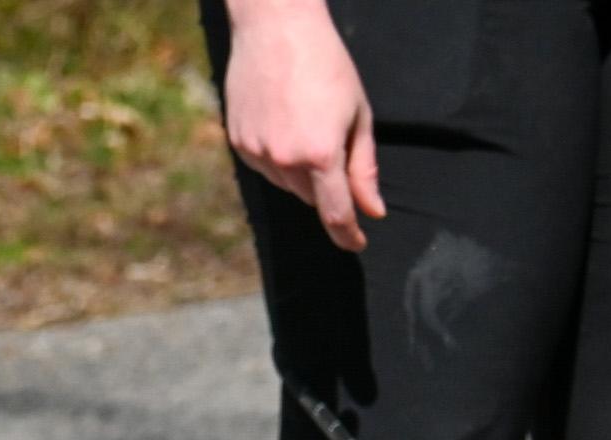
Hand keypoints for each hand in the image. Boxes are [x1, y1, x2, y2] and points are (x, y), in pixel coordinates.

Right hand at [223, 0, 383, 251]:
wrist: (274, 26)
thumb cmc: (327, 66)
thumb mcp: (358, 118)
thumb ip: (364, 170)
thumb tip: (373, 211)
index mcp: (320, 155)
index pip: (336, 214)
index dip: (348, 235)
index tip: (356, 243)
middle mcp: (284, 158)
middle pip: (312, 199)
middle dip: (328, 188)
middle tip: (334, 149)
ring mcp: (256, 150)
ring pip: (288, 185)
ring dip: (303, 174)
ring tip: (307, 129)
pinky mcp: (237, 139)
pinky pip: (265, 167)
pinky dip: (279, 159)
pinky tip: (285, 127)